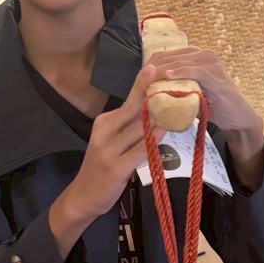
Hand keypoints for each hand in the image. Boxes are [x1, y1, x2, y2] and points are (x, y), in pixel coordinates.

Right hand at [49, 65, 164, 253]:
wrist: (83, 196)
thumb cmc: (102, 168)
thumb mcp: (111, 142)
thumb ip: (129, 128)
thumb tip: (155, 111)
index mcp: (104, 122)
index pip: (128, 100)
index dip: (142, 84)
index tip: (155, 66)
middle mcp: (105, 131)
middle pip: (133, 109)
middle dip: (152, 92)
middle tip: (170, 75)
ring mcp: (109, 149)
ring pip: (140, 129)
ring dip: (161, 118)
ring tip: (180, 105)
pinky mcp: (117, 167)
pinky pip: (140, 151)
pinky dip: (154, 142)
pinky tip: (166, 133)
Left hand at [146, 45, 262, 143]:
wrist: (236, 118)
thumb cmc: (212, 105)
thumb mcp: (188, 93)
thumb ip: (173, 86)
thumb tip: (148, 89)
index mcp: (195, 57)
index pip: (166, 56)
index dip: (150, 65)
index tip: (137, 79)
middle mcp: (204, 56)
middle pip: (171, 57)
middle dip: (154, 68)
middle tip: (139, 81)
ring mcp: (212, 65)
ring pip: (182, 62)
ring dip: (163, 70)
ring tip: (148, 79)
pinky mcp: (217, 77)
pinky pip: (197, 71)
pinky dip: (182, 72)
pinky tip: (169, 76)